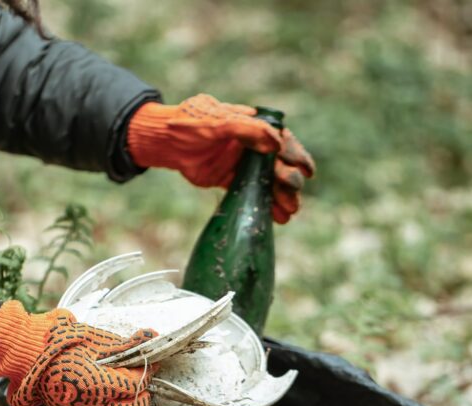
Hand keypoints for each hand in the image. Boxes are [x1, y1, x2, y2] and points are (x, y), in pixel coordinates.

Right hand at [0, 301, 156, 405]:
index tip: (151, 362)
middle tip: (146, 381)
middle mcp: (90, 405)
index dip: (146, 373)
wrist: (25, 353)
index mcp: (98, 385)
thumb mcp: (95, 340)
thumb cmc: (60, 342)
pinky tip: (116, 403)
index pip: (134, 385)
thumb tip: (151, 336)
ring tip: (136, 396)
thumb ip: (125, 344)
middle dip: (143, 396)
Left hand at [127, 94, 314, 222]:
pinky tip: (278, 218)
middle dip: (290, 180)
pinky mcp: (232, 179)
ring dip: (281, 196)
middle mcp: (253, 145)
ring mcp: (243, 163)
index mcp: (254, 125)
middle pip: (280, 164)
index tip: (306, 170)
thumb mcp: (217, 122)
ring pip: (268, 181)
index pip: (282, 140)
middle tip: (292, 194)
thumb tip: (276, 143)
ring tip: (290, 212)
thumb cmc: (189, 124)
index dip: (296, 155)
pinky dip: (265, 204)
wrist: (165, 142)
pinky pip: (252, 192)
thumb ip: (245, 130)